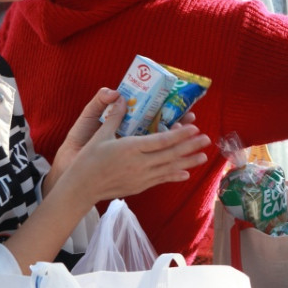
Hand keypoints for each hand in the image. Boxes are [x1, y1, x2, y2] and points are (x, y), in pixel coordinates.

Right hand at [53, 89, 210, 203]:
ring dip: (188, 162)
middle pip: (170, 154)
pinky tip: (186, 174)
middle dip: (190, 146)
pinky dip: (174, 176)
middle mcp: (139, 163)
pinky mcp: (139, 187)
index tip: (194, 128)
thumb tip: (121, 99)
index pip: (161, 140)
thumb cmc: (88, 160)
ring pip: (169, 168)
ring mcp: (141, 177)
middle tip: (207, 139)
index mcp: (130, 148)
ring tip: (203, 156)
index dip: (179, 134)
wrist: (80, 188)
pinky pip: (161, 180)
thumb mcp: (100, 136)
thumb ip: (114, 118)